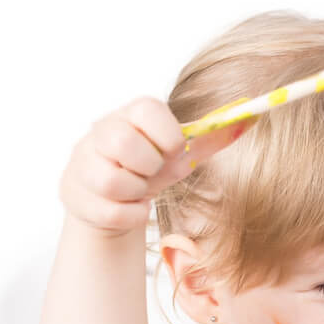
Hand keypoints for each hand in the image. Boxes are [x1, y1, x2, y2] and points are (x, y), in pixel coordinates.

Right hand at [59, 96, 252, 235]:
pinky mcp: (74, 195)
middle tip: (152, 173)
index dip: (167, 134)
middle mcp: (100, 132)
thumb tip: (249, 120)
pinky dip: (130, 215)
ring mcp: (83, 163)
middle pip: (122, 142)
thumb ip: (211, 139)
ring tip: (139, 190)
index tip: (174, 149)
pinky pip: (110, 211)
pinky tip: (131, 207)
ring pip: (112, 181)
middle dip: (148, 166)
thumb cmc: (149, 170)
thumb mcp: (180, 154)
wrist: (112, 201)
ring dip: (137, 192)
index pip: (146, 108)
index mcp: (130, 114)